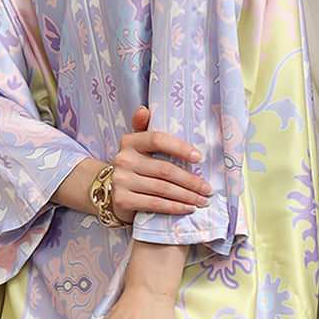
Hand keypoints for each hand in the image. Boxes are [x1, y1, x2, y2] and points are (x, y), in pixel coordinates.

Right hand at [110, 106, 210, 223]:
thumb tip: (144, 110)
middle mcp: (123, 159)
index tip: (199, 158)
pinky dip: (174, 207)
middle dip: (190, 180)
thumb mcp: (138, 145)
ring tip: (202, 200)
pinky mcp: (122, 200)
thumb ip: (144, 127)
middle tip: (207, 188)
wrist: (110, 191)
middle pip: (164, 170)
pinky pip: (154, 204)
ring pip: (162, 189)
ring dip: (186, 196)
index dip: (180, 148)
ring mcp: (121, 180)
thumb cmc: (134, 166)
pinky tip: (188, 208)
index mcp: (130, 142)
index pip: (158, 139)